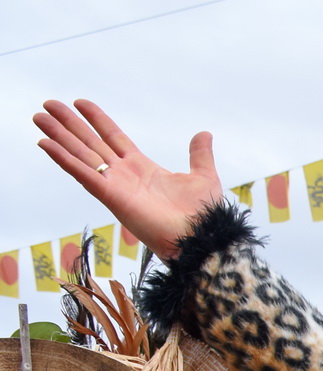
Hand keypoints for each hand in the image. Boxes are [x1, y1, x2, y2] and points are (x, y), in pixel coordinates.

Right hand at [34, 100, 223, 259]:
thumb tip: (204, 134)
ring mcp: (115, 185)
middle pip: (90, 143)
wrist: (201, 238)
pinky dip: (63, 158)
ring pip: (80, 155)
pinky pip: (82, 174)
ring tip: (39, 117)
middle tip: (48, 104)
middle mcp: (125, 175)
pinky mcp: (111, 197)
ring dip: (58, 136)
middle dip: (69, 124)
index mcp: (143, 168)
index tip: (80, 102)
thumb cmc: (203, 215)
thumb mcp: (203, 177)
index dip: (97, 120)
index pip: (113, 137)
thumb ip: (199, 155)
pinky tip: (45, 143)